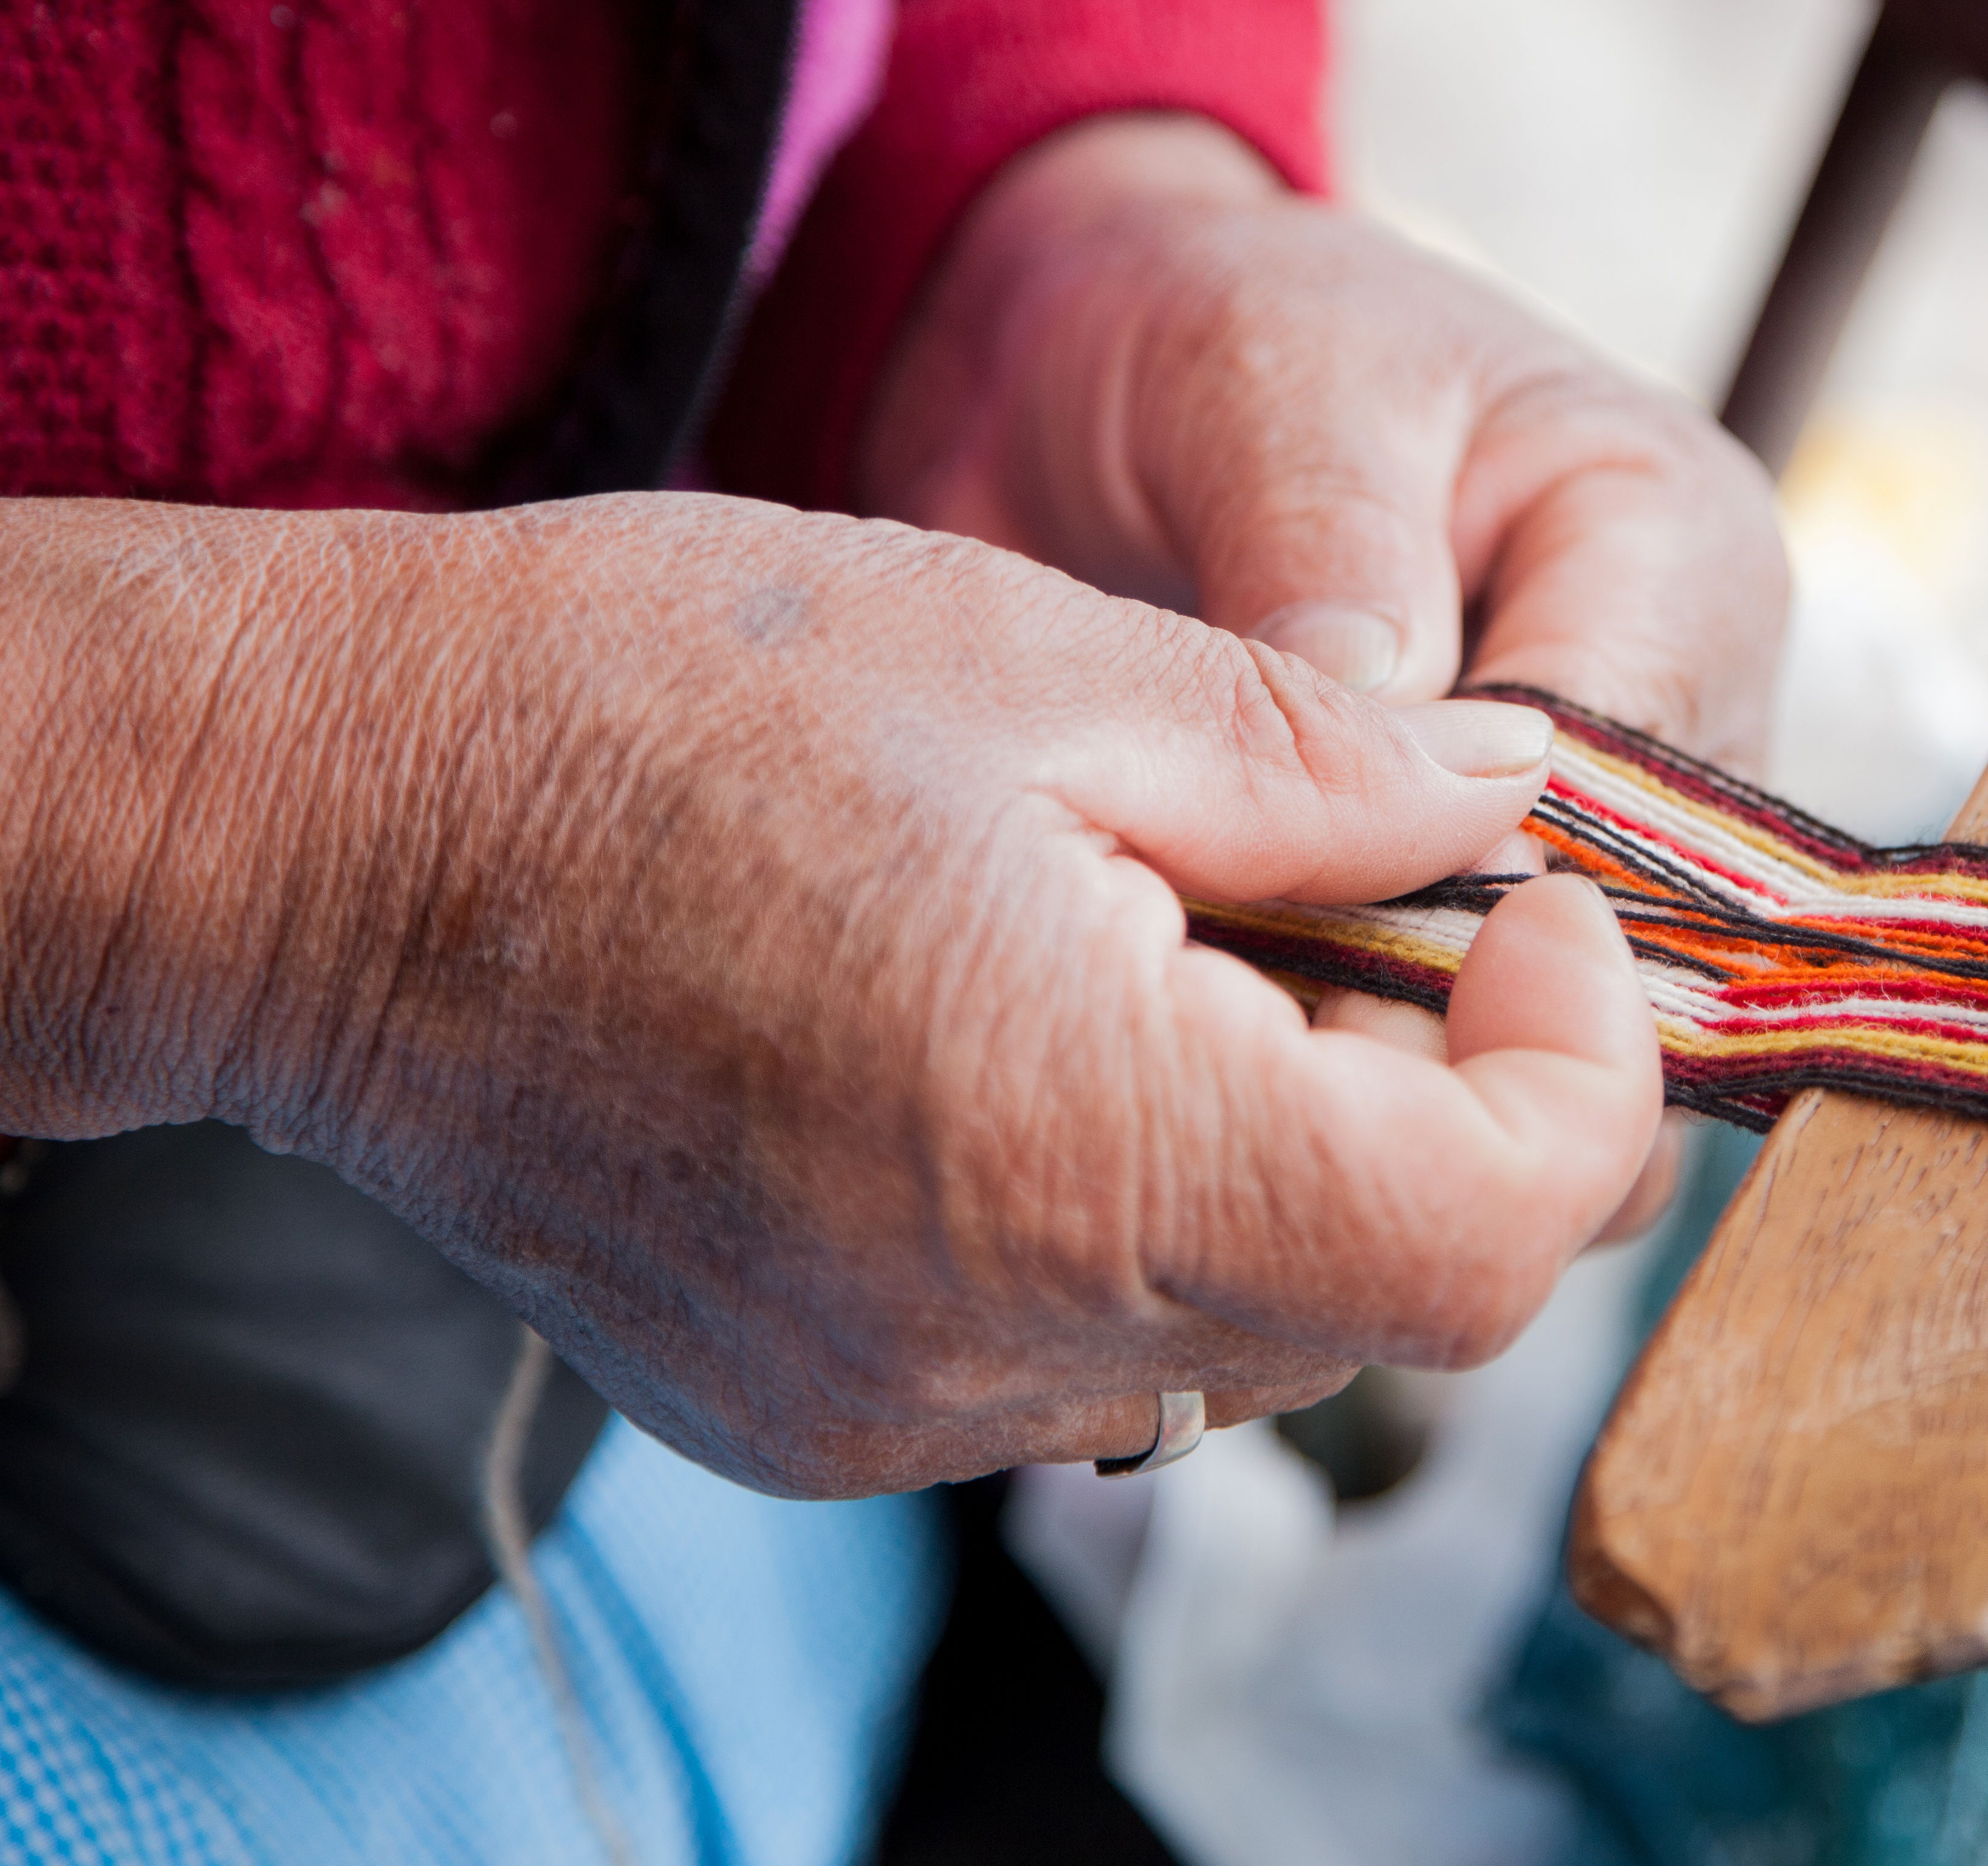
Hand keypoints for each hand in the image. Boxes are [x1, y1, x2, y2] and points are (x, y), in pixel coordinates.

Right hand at [0, 495, 1661, 1492]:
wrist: (324, 837)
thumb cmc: (659, 697)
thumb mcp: (1038, 654)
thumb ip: (1329, 764)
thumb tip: (1517, 802)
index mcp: (1070, 1146)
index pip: (1482, 1241)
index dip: (1578, 1083)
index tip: (1532, 918)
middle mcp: (985, 1338)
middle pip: (1390, 1306)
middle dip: (1456, 1110)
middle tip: (1385, 912)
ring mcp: (890, 1409)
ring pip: (1258, 1348)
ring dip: (1313, 1168)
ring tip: (1211, 962)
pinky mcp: (818, 1417)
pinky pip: (1093, 1362)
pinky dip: (1159, 1224)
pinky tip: (1072, 1054)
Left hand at [862, 114, 1786, 1233]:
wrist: (1101, 373)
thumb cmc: (1210, 340)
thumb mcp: (1263, 386)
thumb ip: (1326, 549)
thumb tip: (1376, 733)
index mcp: (1679, 553)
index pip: (1637, 792)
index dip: (1470, 888)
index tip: (1287, 920)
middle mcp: (1678, 709)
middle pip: (1620, 943)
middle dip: (1429, 992)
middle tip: (1221, 1004)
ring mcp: (1593, 827)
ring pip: (1540, 1021)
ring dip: (1374, 1040)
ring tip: (1196, 1021)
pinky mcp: (1482, 903)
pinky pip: (1448, 1035)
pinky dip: (1328, 1051)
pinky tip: (1200, 1039)